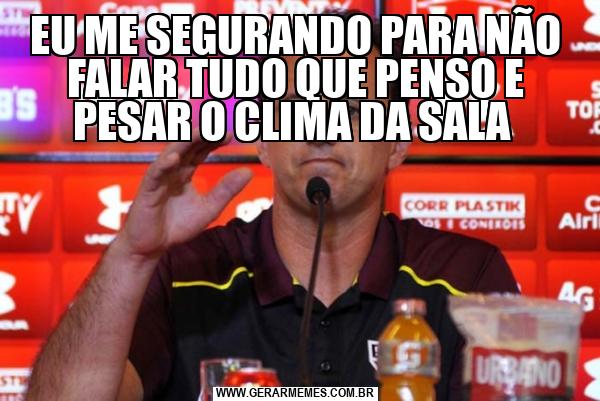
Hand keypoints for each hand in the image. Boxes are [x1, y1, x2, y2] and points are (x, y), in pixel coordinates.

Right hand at [116, 134, 251, 259]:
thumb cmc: (177, 225)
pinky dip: (164, 165)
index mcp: (185, 172)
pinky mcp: (147, 191)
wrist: (153, 247)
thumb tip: (248, 171)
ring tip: (201, 132)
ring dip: (185, 142)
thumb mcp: (209, 208)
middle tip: (220, 128)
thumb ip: (226, 190)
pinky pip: (155, 174)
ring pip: (171, 154)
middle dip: (202, 135)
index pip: (200, 150)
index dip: (213, 140)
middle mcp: (171, 170)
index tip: (230, 134)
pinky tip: (175, 158)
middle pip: (187, 146)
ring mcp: (159, 178)